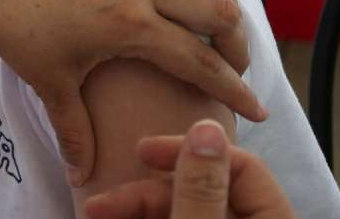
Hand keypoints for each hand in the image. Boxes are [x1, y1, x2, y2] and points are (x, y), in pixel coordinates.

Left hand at [0, 0, 264, 185]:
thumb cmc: (13, 30)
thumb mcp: (49, 83)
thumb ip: (75, 131)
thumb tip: (83, 178)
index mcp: (131, 25)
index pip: (201, 63)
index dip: (234, 90)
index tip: (256, 110)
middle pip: (218, 13)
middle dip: (237, 45)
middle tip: (232, 65)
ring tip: (217, 22)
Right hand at [84, 120, 296, 218]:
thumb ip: (201, 190)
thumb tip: (206, 129)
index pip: (242, 165)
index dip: (189, 152)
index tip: (141, 152)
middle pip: (206, 188)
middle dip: (148, 192)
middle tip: (104, 202)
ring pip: (186, 207)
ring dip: (137, 208)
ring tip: (96, 213)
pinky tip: (115, 218)